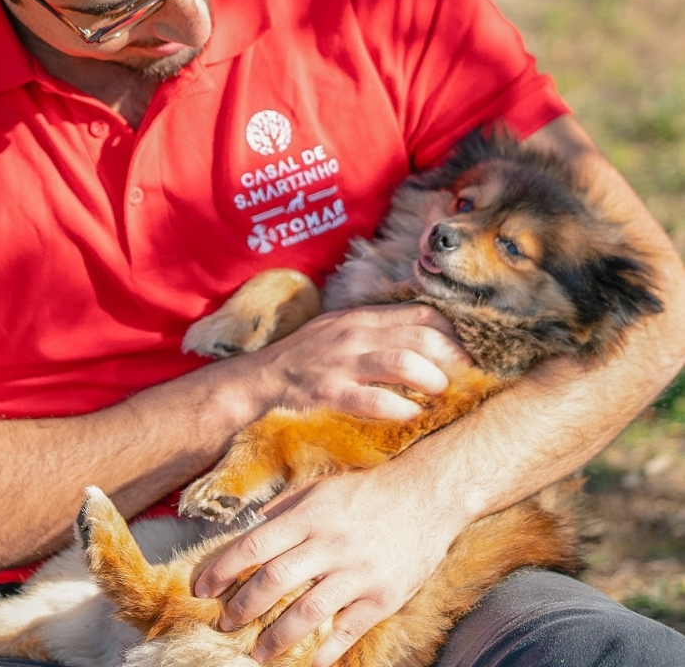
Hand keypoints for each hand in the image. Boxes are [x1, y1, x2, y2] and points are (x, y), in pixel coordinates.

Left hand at [193, 460, 464, 665]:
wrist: (426, 494)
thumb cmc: (367, 490)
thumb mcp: (321, 488)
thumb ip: (284, 509)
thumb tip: (249, 530)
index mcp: (310, 514)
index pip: (254, 545)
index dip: (222, 569)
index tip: (201, 587)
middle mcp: (331, 543)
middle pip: (274, 583)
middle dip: (242, 608)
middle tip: (225, 623)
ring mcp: (358, 572)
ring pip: (306, 614)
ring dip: (275, 639)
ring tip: (257, 652)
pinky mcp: (383, 596)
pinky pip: (347, 631)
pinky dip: (324, 651)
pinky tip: (307, 661)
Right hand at [249, 302, 472, 420]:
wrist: (260, 379)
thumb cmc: (306, 356)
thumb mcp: (341, 329)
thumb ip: (378, 329)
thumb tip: (426, 336)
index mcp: (362, 317)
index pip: (422, 313)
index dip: (453, 332)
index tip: (470, 353)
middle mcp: (355, 334)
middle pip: (420, 336)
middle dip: (453, 357)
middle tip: (467, 377)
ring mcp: (341, 362)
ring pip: (401, 362)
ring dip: (430, 379)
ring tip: (441, 393)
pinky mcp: (328, 392)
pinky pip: (371, 399)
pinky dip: (398, 408)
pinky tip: (410, 415)